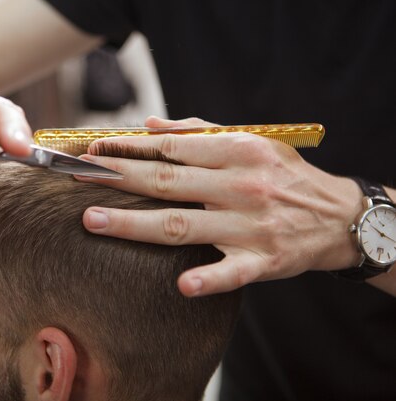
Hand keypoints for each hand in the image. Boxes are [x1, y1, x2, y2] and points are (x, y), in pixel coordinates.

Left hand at [78, 116, 363, 295]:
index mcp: (236, 151)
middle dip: (117, 178)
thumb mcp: (250, 140)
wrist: (335, 215)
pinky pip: (232, 272)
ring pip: (182, 225)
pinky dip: (208, 279)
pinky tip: (181, 285)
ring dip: (134, 224)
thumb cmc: (282, 174)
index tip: (92, 151)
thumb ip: (198, 132)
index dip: (128, 148)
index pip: (170, 148)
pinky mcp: (264, 260)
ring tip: (92, 220)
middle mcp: (240, 185)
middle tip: (76, 178)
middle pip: (166, 182)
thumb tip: (150, 125)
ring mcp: (251, 224)